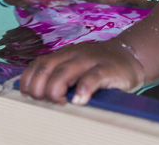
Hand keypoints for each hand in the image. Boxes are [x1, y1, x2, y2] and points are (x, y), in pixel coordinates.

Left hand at [19, 41, 144, 104]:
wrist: (130, 56)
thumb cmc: (98, 68)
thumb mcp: (76, 68)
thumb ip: (59, 77)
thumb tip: (36, 97)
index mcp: (63, 55)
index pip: (37, 65)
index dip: (28, 81)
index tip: (30, 97)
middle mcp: (73, 55)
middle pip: (47, 68)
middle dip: (39, 88)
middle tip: (46, 102)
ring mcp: (90, 60)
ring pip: (64, 72)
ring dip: (56, 90)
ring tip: (61, 103)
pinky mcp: (107, 69)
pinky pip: (92, 78)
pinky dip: (83, 90)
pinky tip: (79, 101)